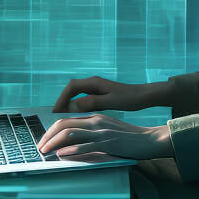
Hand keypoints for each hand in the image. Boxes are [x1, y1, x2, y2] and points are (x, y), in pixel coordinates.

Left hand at [36, 114, 172, 160]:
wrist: (150, 139)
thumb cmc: (129, 138)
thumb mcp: (107, 130)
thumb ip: (92, 133)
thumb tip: (72, 142)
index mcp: (94, 117)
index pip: (66, 119)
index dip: (51, 130)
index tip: (43, 140)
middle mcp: (95, 121)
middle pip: (63, 124)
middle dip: (47, 136)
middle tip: (39, 147)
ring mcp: (101, 132)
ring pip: (70, 133)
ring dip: (54, 143)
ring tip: (45, 152)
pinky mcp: (108, 143)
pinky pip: (85, 145)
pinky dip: (71, 150)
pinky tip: (62, 155)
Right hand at [50, 76, 170, 113]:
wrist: (143, 96)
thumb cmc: (129, 98)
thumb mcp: (110, 102)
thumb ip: (90, 103)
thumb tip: (71, 107)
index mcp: (94, 82)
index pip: (71, 87)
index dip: (61, 98)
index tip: (55, 111)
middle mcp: (93, 83)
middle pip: (71, 89)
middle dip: (62, 101)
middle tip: (55, 115)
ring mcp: (96, 88)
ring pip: (76, 93)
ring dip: (68, 103)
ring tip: (62, 116)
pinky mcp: (100, 93)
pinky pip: (83, 98)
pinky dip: (76, 105)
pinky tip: (76, 115)